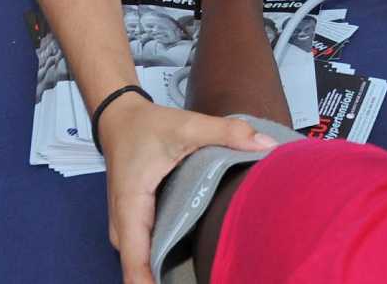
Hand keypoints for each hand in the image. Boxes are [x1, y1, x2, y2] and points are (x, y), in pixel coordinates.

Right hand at [102, 94, 275, 283]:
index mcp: (130, 209)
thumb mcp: (187, 125)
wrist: (118, 119)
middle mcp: (123, 227)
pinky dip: (165, 259)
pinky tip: (193, 263)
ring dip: (167, 273)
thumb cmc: (147, 126)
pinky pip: (146, 252)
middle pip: (141, 271)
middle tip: (212, 278)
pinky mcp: (134, 224)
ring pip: (144, 263)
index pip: (135, 266)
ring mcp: (126, 228)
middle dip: (167, 282)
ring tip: (206, 275)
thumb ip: (227, 133)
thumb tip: (268, 146)